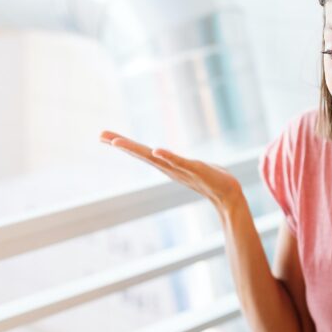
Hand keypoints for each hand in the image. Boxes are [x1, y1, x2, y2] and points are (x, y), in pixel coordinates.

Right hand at [100, 131, 243, 211]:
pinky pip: (179, 162)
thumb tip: (169, 157)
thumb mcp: (189, 166)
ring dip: (137, 150)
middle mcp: (168, 167)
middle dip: (122, 145)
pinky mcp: (195, 169)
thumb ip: (177, 162)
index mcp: (166, 164)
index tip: (103, 135)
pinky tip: (157, 151)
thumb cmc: (211, 179)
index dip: (123, 144)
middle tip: (102, 136)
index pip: (141, 152)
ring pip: (155, 158)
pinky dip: (167, 157)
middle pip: (141, 154)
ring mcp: (180, 169)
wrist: (229, 195)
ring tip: (118, 143)